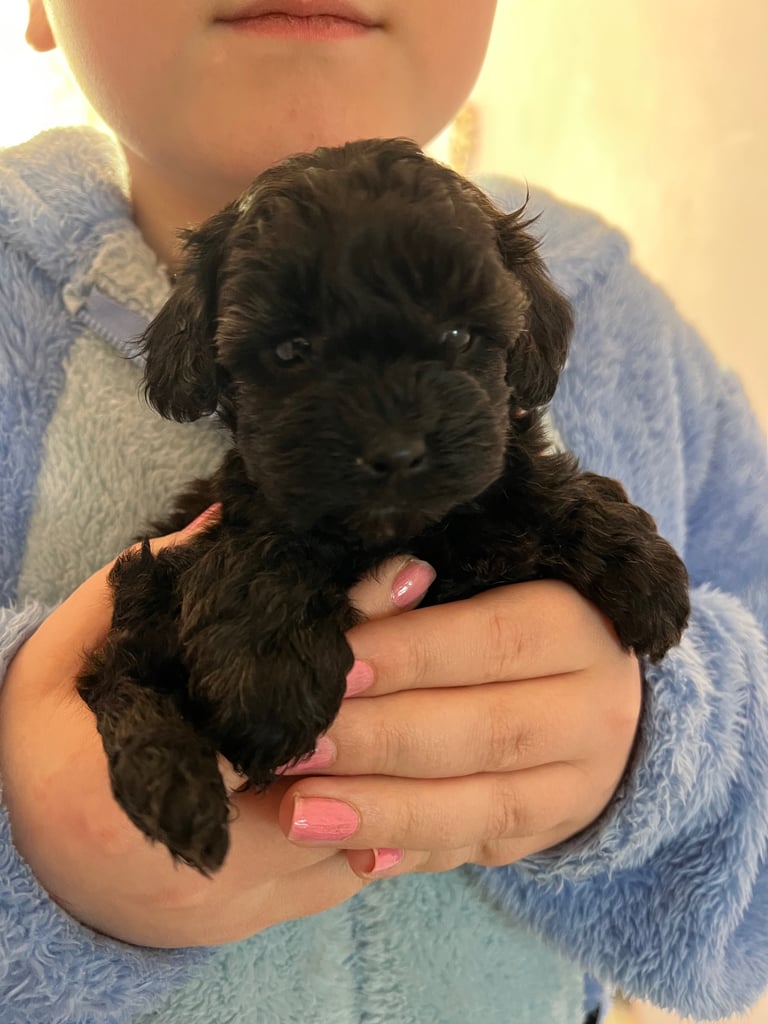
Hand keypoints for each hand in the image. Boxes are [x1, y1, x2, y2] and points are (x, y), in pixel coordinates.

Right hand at [0, 517, 428, 946]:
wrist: (37, 878)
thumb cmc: (43, 759)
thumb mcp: (56, 665)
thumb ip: (133, 593)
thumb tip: (224, 522)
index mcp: (134, 794)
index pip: (268, 714)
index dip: (343, 646)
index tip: (399, 580)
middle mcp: (201, 864)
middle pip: (335, 771)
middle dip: (396, 688)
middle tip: (438, 608)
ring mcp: (237, 902)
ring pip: (359, 828)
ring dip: (401, 749)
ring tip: (441, 670)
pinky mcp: (259, 919)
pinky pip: (350, 866)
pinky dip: (381, 808)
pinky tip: (403, 751)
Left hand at [278, 580, 641, 877]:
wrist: (587, 685)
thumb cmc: (507, 617)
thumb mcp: (480, 590)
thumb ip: (418, 601)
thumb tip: (368, 598)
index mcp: (580, 628)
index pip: (494, 642)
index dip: (411, 655)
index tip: (336, 668)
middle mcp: (596, 710)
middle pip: (486, 731)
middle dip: (384, 741)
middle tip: (301, 747)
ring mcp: (582, 782)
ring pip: (486, 806)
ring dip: (388, 812)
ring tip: (302, 814)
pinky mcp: (554, 831)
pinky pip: (480, 849)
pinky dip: (414, 853)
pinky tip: (354, 856)